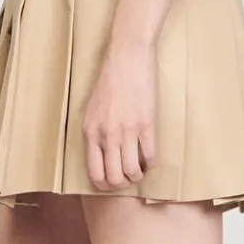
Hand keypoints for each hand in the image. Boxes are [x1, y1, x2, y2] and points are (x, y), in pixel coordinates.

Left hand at [82, 35, 157, 190]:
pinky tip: (151, 159)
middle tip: (127, 178)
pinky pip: (150, 156)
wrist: (127, 58)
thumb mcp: (91, 108)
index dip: (104, 185)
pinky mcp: (147, 124)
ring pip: (132, 171)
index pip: (95, 173)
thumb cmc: (109, 80)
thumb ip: (95, 132)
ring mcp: (127, 131)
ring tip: (140, 170)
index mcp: (91, 132)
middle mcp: (107, 135)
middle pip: (114, 177)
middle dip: (122, 184)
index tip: (111, 184)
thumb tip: (102, 154)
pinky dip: (152, 163)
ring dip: (138, 176)